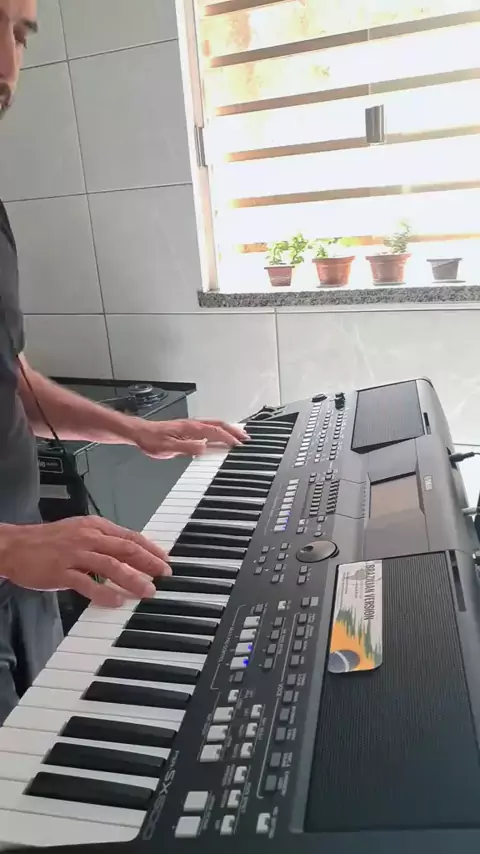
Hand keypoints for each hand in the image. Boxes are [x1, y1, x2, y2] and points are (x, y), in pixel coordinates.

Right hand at [0, 516, 170, 606]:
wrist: (14, 546)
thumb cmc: (47, 541)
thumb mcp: (79, 531)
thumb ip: (103, 540)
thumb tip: (128, 553)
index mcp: (94, 526)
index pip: (129, 536)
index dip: (150, 548)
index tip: (165, 558)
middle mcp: (88, 537)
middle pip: (125, 549)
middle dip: (149, 562)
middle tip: (165, 574)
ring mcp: (74, 554)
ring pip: (111, 566)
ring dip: (132, 579)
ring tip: (148, 591)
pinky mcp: (61, 572)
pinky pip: (87, 583)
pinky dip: (103, 593)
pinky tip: (116, 601)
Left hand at [133, 418, 248, 458]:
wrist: (140, 433)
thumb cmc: (151, 440)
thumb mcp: (169, 447)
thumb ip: (188, 448)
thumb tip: (204, 447)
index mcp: (191, 428)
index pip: (216, 432)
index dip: (229, 438)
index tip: (240, 445)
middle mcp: (193, 425)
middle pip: (219, 425)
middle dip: (234, 431)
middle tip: (246, 438)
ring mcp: (190, 426)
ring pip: (214, 425)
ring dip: (228, 430)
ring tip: (238, 437)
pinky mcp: (187, 429)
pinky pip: (208, 428)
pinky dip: (219, 432)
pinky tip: (219, 438)